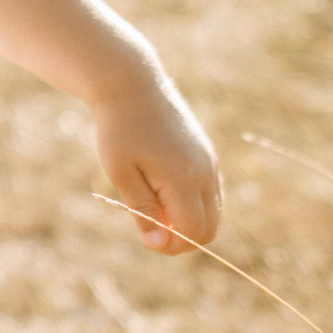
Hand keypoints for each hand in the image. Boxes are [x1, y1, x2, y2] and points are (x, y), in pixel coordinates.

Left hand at [90, 79, 221, 255]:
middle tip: (149, 227)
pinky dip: (193, 205)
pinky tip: (162, 193)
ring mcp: (210, 163)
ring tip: (153, 207)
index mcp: (184, 179)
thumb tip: (158, 244)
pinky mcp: (208, 156)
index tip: (145, 238)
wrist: (132, 87)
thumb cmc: (119, 130)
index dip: (171, 246)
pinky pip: (211, 195)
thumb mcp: (122, 174)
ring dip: (188, 222)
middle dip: (182, 239)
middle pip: (210, 228)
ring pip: (213, 213)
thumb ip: (143, 211)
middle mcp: (205, 173)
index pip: (193, 232)